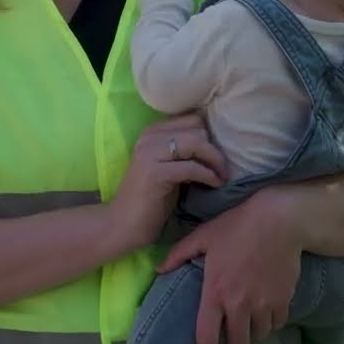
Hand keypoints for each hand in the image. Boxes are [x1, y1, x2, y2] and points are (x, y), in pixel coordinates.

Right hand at [107, 114, 228, 253]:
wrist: (122, 224)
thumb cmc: (150, 199)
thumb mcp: (167, 166)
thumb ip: (183, 151)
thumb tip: (213, 142)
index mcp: (152, 132)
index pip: (191, 118)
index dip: (209, 135)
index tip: (216, 154)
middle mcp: (149, 137)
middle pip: (196, 128)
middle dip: (214, 148)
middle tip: (221, 168)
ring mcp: (150, 153)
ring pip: (196, 142)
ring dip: (215, 160)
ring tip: (221, 176)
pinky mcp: (155, 173)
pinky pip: (192, 167)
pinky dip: (208, 175)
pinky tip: (215, 184)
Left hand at [158, 188, 302, 343]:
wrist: (278, 220)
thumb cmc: (236, 225)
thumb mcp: (203, 236)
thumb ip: (179, 254)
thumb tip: (158, 269)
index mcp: (215, 292)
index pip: (207, 337)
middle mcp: (239, 305)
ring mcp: (264, 305)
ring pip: (259, 335)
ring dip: (253, 334)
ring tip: (249, 327)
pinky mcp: (284, 300)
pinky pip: (277, 323)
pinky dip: (271, 322)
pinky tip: (266, 313)